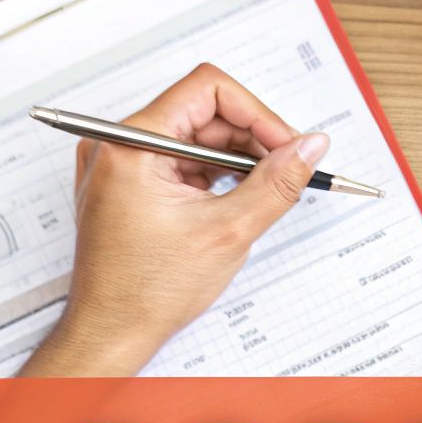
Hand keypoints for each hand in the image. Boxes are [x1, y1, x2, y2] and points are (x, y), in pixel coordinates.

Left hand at [22, 64, 328, 376]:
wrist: (111, 333)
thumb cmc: (146, 291)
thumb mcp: (229, 230)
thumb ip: (278, 182)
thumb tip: (310, 147)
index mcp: (132, 145)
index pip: (207, 90)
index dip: (257, 113)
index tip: (287, 144)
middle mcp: (118, 146)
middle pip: (204, 112)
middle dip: (252, 138)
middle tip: (288, 169)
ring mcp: (123, 165)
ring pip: (197, 137)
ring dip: (238, 158)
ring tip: (264, 191)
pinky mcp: (131, 185)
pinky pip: (184, 161)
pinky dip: (217, 175)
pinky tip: (238, 200)